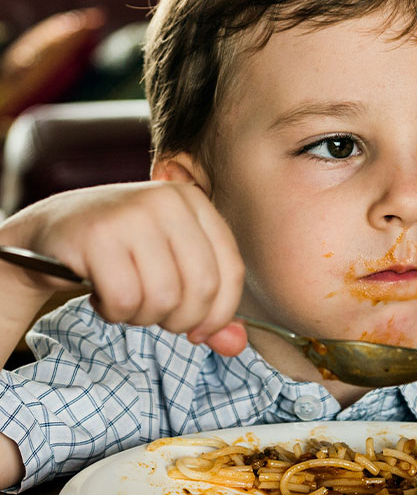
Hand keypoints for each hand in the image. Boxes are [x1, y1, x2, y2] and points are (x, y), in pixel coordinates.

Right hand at [1, 181, 246, 355]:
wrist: (51, 231)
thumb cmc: (123, 251)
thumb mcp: (172, 268)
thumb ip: (209, 307)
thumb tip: (236, 345)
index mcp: (195, 202)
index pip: (231, 270)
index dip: (220, 313)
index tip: (199, 331)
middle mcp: (167, 200)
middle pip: (202, 287)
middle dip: (181, 319)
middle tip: (156, 317)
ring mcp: (132, 214)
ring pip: (164, 298)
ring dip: (143, 317)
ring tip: (126, 301)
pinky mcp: (97, 236)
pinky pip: (125, 300)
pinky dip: (115, 313)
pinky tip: (102, 297)